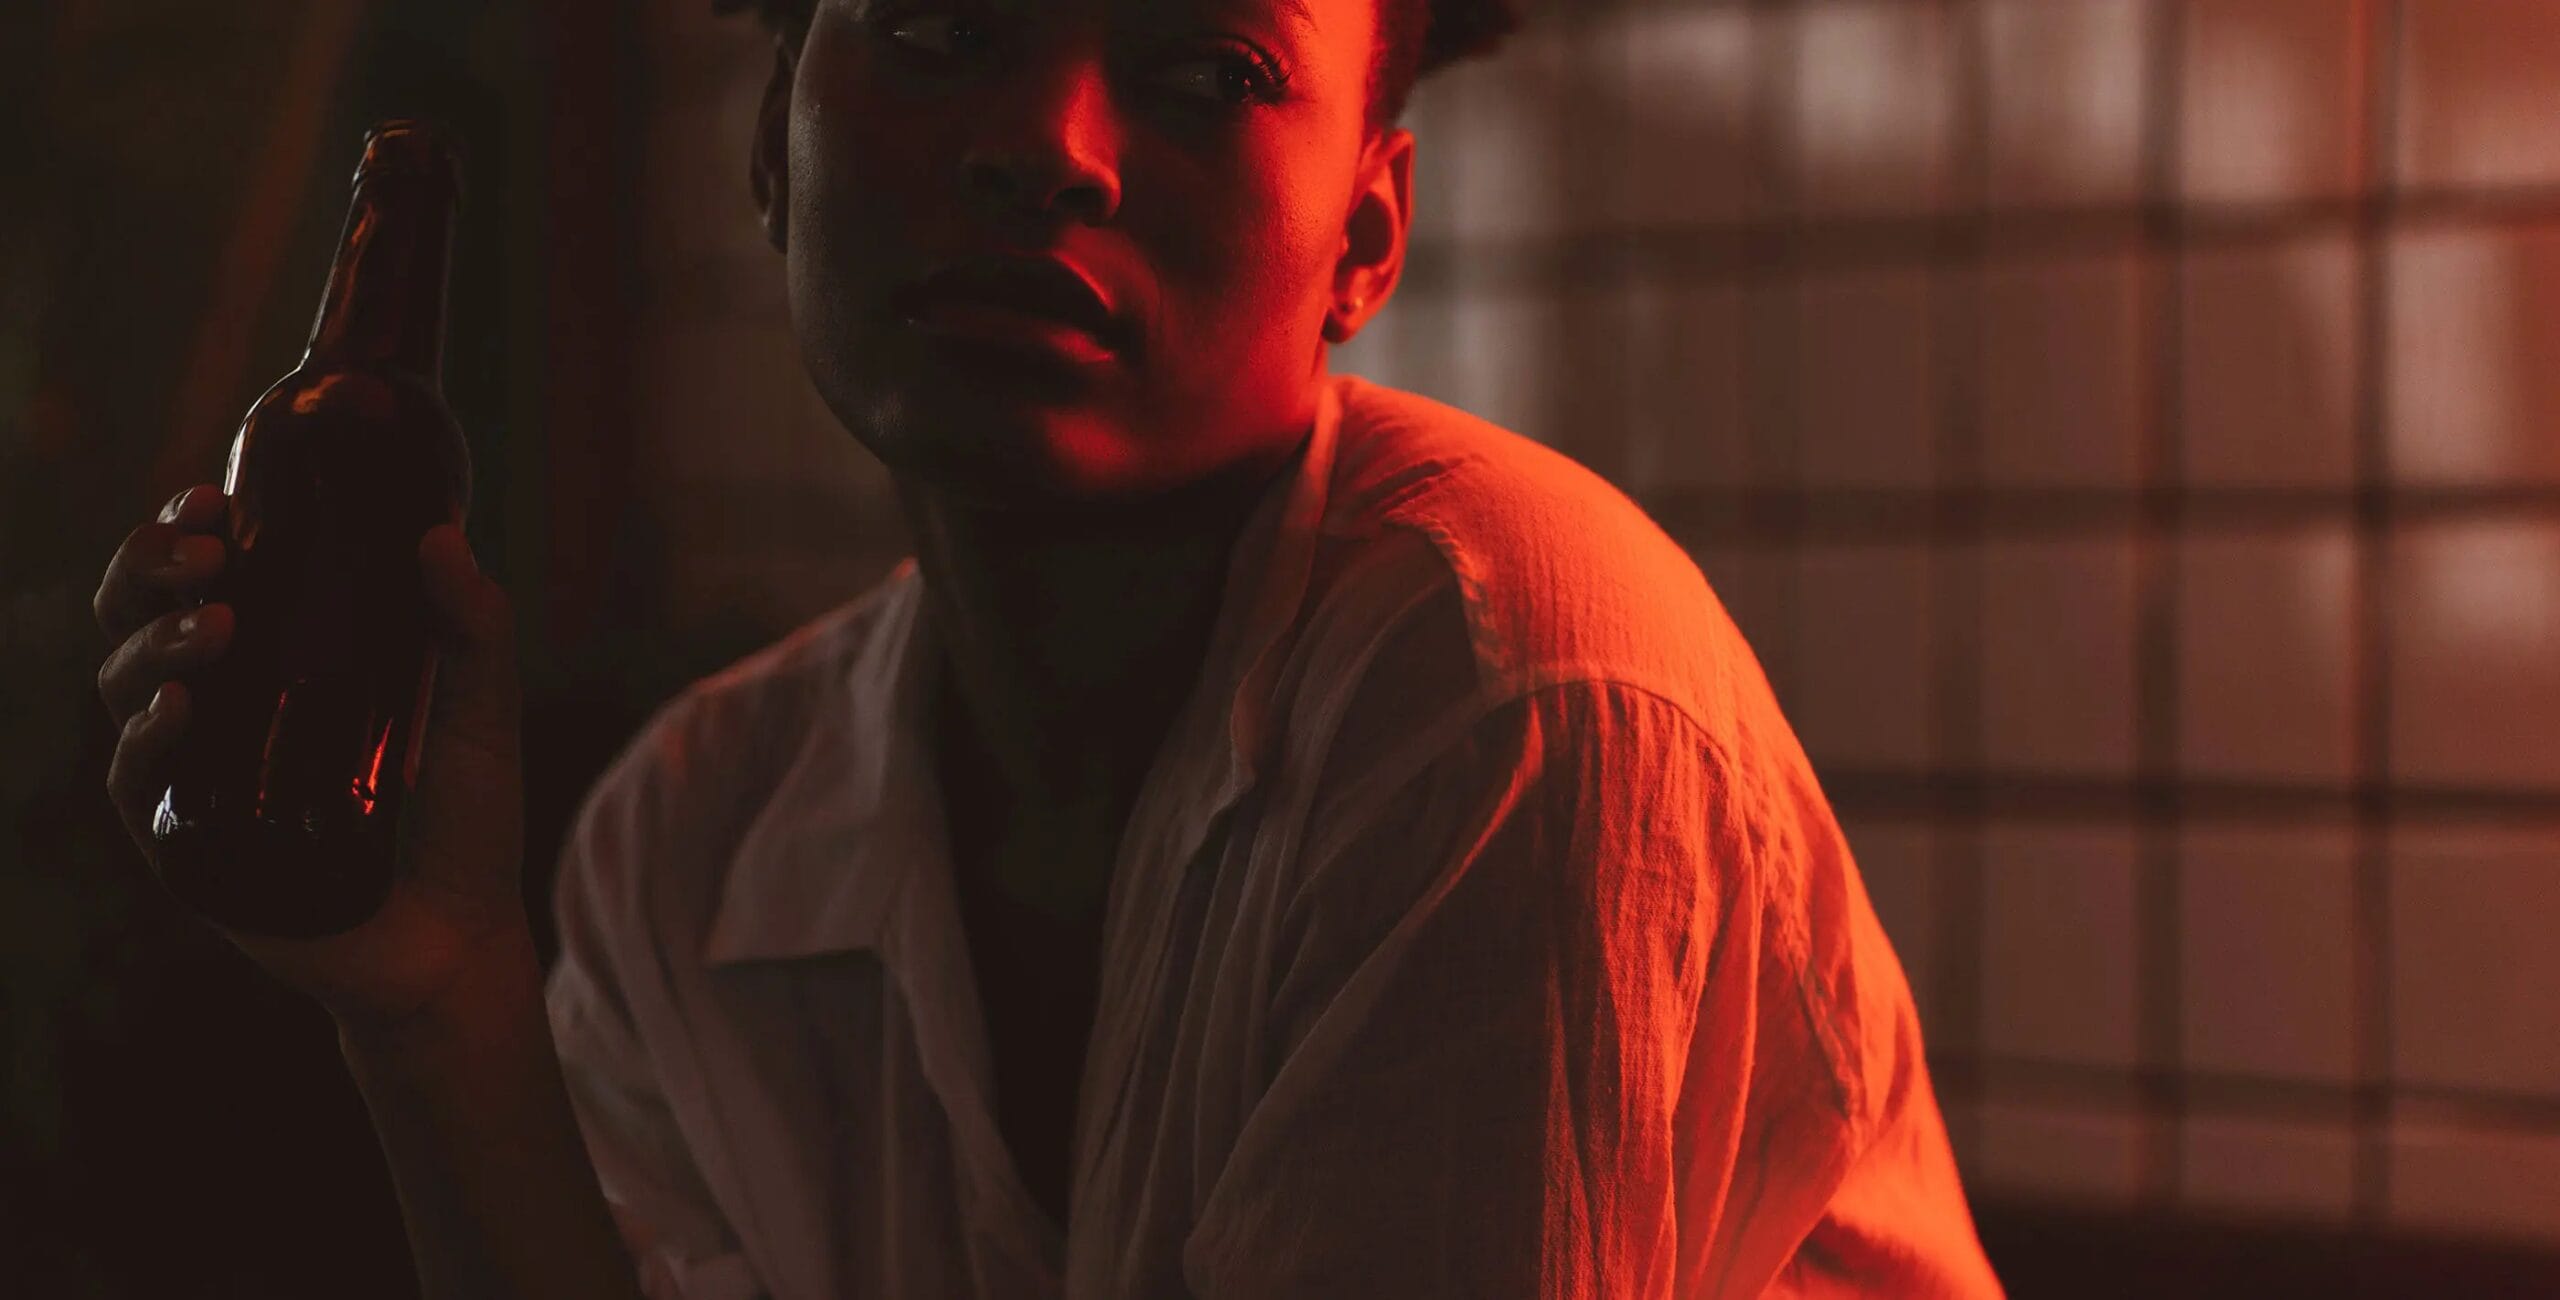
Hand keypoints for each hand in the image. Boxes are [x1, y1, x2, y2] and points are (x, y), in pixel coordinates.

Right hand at [97, 483, 535, 1031]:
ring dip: (156, 641)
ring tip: (218, 623)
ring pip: (122, 685)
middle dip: (149, 567)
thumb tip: (442, 535)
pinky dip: (146, 739)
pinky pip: (136, 783)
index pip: (203, 574)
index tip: (212, 499)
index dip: (182, 529)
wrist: (459, 937)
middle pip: (136, 613)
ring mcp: (197, 772)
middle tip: (207, 553)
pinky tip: (179, 708)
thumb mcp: (482, 712)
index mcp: (279, 657)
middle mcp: (223, 705)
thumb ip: (474, 627)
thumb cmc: (465, 819)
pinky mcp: (187, 844)